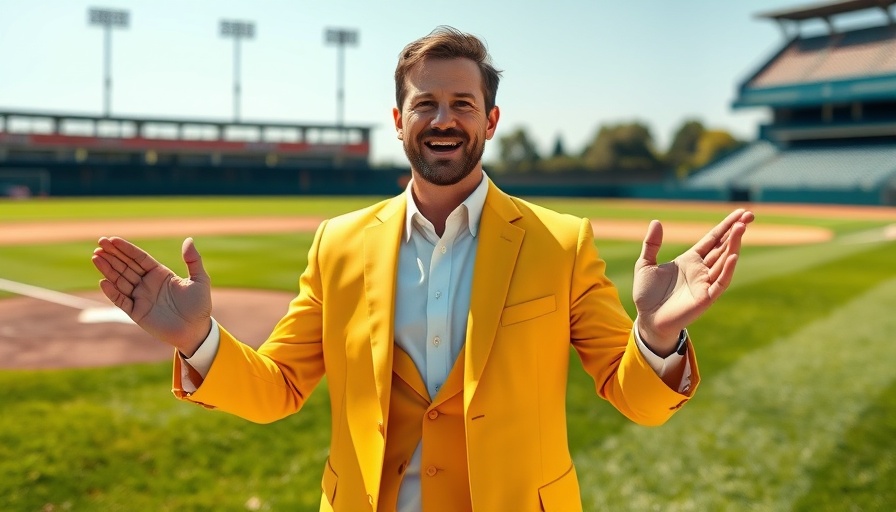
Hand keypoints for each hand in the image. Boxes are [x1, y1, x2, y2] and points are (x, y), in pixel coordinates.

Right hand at [91, 237, 212, 355]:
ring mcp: (141, 297)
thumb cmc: (199, 305)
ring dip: (108, 269)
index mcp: (160, 274)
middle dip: (113, 255)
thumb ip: (193, 260)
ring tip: (96, 257)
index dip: (126, 248)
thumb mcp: (200, 280)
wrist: (196, 330)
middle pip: (126, 266)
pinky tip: (103, 282)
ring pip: (120, 280)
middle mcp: (147, 283)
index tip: (112, 239)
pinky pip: (121, 300)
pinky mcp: (137, 312)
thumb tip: (189, 239)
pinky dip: (112, 292)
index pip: (139, 258)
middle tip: (99, 243)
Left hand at [632, 209, 753, 353]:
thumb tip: (656, 221)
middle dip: (735, 231)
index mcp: (690, 260)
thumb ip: (651, 244)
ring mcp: (705, 283)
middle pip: (722, 247)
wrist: (647, 319)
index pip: (712, 239)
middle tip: (749, 215)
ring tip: (741, 228)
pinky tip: (733, 255)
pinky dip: (727, 269)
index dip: (725, 226)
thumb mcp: (645, 264)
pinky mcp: (706, 298)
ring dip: (733, 245)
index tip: (740, 213)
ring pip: (724, 261)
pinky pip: (720, 282)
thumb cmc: (647, 294)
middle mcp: (701, 270)